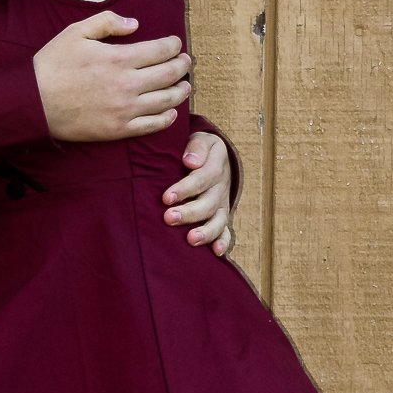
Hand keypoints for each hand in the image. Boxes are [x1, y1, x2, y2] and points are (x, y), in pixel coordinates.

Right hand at [33, 12, 191, 143]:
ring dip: (180, 92)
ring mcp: (124, 110)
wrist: (33, 103)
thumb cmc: (52, 65)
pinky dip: (166, 118)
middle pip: (169, 75)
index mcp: (119, 58)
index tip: (177, 43)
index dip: (174, 45)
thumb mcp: (76, 32)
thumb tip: (135, 24)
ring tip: (185, 86)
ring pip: (166, 101)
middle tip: (186, 62)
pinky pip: (151, 125)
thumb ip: (107, 22)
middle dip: (182, 66)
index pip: (161, 50)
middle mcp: (127, 85)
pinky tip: (171, 113)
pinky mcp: (118, 130)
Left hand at [164, 131, 236, 257]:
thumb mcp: (201, 139)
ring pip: (217, 220)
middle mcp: (220, 189)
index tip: (166, 197)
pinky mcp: (221, 217)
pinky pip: (226, 231)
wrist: (215, 158)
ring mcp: (221, 205)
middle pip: (207, 203)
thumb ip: (196, 146)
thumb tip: (190, 161)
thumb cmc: (199, 150)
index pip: (202, 179)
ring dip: (206, 231)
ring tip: (191, 239)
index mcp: (215, 168)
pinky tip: (217, 253)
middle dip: (189, 212)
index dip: (185, 189)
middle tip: (169, 218)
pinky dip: (223, 242)